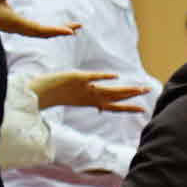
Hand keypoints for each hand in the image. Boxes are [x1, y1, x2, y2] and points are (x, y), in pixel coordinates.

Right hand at [0, 0, 78, 37]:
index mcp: (15, 23)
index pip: (41, 29)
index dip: (57, 30)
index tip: (71, 32)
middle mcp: (17, 28)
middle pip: (44, 33)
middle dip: (61, 30)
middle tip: (78, 27)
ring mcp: (15, 28)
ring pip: (38, 33)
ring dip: (54, 31)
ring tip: (70, 28)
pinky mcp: (12, 26)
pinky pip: (32, 30)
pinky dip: (44, 29)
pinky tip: (49, 27)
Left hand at [30, 69, 149, 113]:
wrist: (38, 93)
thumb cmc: (56, 94)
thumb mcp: (77, 98)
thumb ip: (91, 99)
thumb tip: (101, 106)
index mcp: (90, 102)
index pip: (113, 106)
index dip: (128, 108)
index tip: (143, 109)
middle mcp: (90, 97)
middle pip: (116, 97)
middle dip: (133, 95)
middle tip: (148, 91)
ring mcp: (85, 89)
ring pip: (109, 90)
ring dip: (125, 90)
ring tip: (139, 88)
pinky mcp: (77, 78)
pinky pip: (93, 77)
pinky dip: (104, 77)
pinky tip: (115, 77)